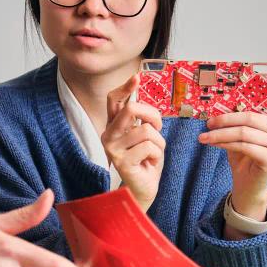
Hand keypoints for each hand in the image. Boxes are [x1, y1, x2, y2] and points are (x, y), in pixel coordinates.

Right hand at [101, 74, 164, 210]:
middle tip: (158, 130)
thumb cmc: (145, 160)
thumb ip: (140, 119)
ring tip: (153, 154)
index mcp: (113, 126)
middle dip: (153, 116)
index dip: (125, 87)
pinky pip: (149, 147)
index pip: (114, 100)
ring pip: (146, 130)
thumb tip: (139, 97)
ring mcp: (113, 149)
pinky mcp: (122, 162)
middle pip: (131, 108)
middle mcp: (108, 135)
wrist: (142, 189)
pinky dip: (157, 155)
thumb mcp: (144, 135)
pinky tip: (150, 163)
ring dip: (159, 142)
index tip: (137, 77)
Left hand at [198, 73, 266, 216]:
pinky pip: (243, 145)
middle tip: (208, 122)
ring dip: (219, 133)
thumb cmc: (243, 156)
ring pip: (244, 132)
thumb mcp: (240, 133)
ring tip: (204, 136)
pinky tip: (213, 143)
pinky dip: (224, 143)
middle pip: (252, 116)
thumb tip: (217, 104)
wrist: (247, 184)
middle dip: (225, 119)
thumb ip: (237, 118)